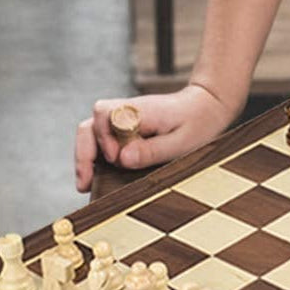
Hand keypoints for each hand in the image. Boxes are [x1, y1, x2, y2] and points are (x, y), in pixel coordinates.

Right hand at [74, 83, 235, 191]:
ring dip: (86, 155)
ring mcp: (122, 118)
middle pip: (90, 124)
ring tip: (87, 183)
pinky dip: (95, 155)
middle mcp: (125, 111)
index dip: (104, 139)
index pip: (104, 115)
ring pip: (91, 131)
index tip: (115, 159)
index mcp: (139, 111)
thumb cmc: (196, 123)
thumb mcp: (180, 142)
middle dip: (83, 153)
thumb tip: (121, 158)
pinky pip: (101, 137)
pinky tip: (98, 174)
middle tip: (85, 183)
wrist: (206, 106)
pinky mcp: (124, 126)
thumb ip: (151, 150)